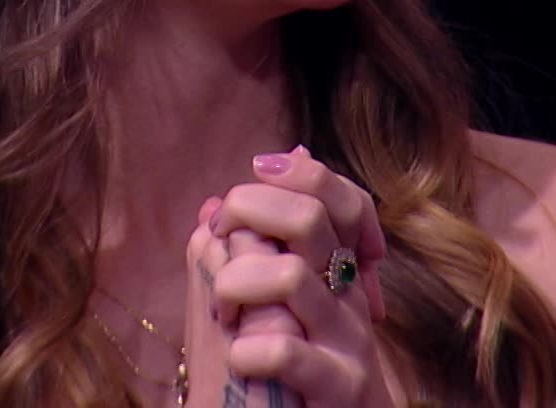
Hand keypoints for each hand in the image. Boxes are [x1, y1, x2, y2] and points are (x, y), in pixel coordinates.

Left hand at [204, 147, 395, 405]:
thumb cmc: (299, 372)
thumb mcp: (278, 307)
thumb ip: (252, 255)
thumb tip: (209, 204)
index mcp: (336, 268)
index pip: (337, 195)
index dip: (298, 172)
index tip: (255, 171)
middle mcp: (346, 294)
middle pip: (310, 218)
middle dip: (250, 211)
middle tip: (218, 234)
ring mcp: (347, 339)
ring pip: (292, 276)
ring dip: (238, 282)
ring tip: (221, 308)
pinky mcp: (340, 385)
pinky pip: (286, 350)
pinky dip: (250, 349)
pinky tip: (239, 357)